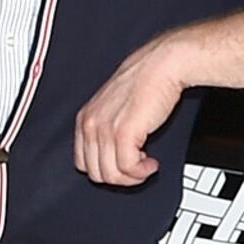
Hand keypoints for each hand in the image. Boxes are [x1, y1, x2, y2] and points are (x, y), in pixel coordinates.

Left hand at [77, 27, 203, 185]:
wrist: (161, 66)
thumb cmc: (145, 82)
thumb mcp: (115, 107)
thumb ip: (108, 129)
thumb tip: (114, 154)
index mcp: (85, 119)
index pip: (82, 163)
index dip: (105, 170)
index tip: (123, 165)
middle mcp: (91, 125)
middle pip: (96, 174)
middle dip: (121, 178)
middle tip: (138, 168)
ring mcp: (105, 130)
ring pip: (111, 175)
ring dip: (133, 176)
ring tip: (146, 165)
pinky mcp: (123, 133)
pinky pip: (128, 168)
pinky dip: (142, 172)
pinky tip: (152, 163)